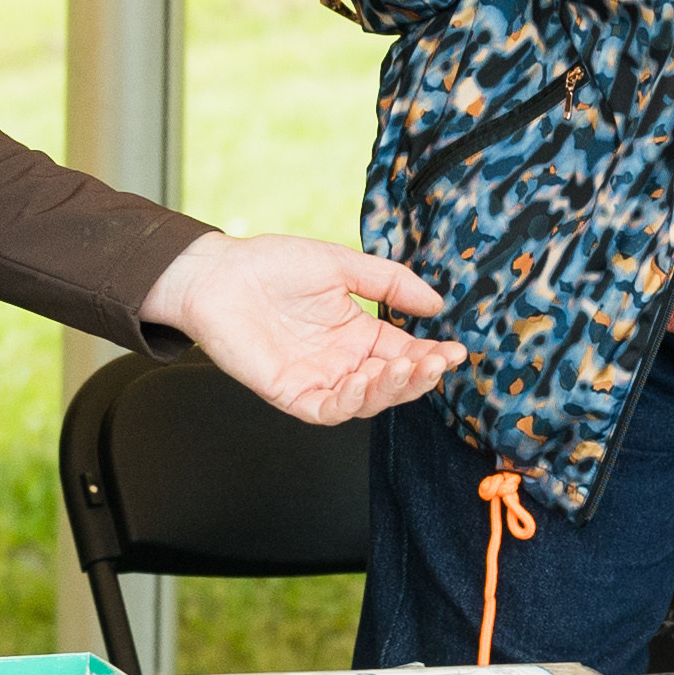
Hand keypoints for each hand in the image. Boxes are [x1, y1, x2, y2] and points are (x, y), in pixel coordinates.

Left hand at [140, 232, 464, 422]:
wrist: (217, 273)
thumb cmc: (272, 264)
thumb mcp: (342, 265)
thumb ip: (390, 284)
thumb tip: (437, 304)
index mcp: (357, 335)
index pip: (405, 353)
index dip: (432, 356)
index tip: (455, 350)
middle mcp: (342, 362)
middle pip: (392, 383)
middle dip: (420, 376)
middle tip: (438, 361)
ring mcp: (317, 380)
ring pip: (366, 401)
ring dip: (392, 390)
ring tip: (409, 368)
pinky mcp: (290, 393)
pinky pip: (328, 409)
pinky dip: (350, 402)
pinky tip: (365, 382)